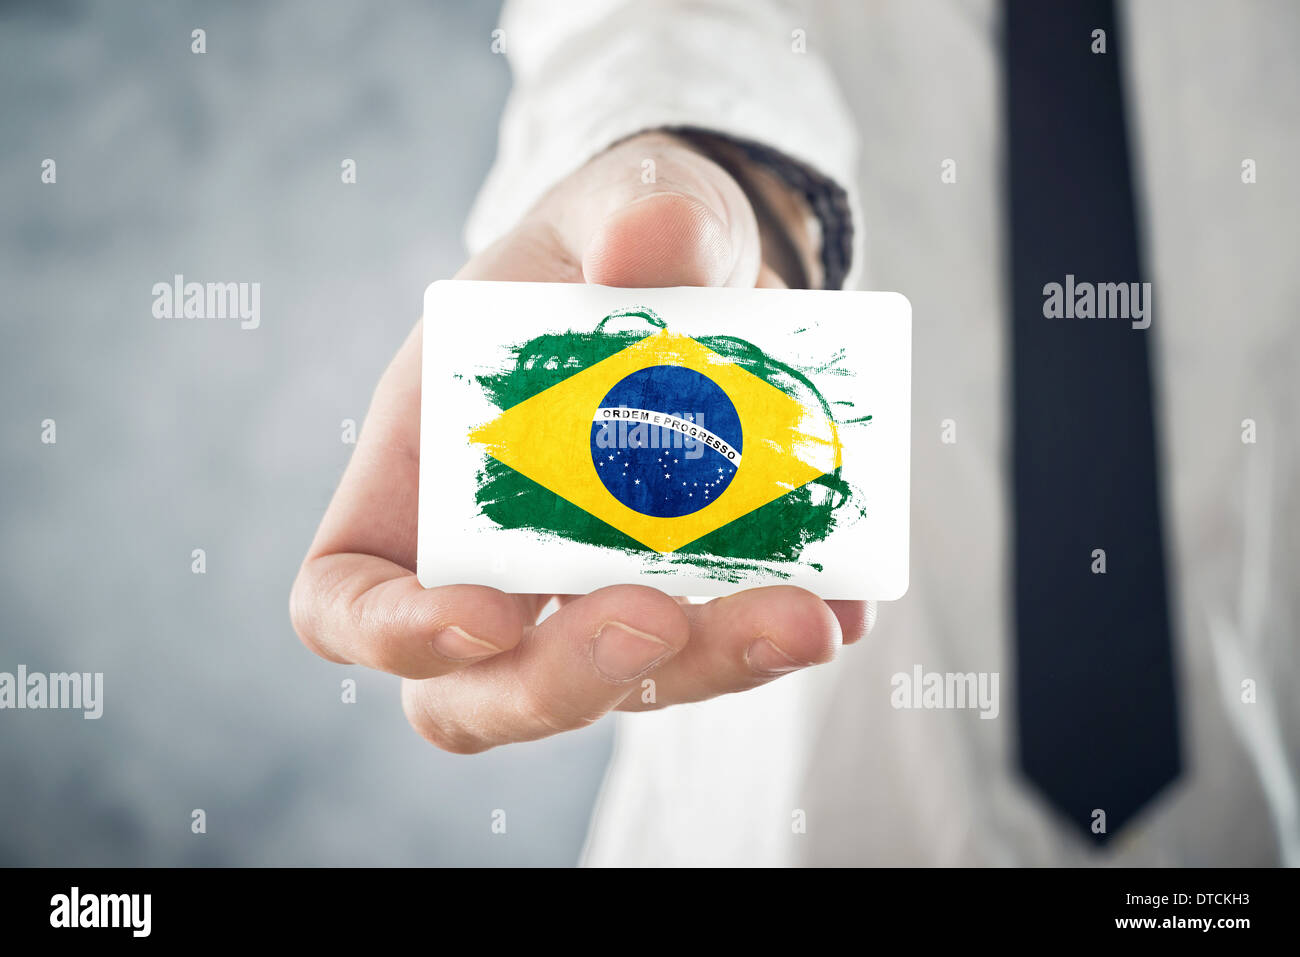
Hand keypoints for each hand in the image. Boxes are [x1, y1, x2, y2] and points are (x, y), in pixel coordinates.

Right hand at [290, 132, 874, 752]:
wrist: (715, 265)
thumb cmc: (615, 237)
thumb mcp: (620, 200)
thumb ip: (633, 212)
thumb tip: (653, 240)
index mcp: (420, 473)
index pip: (345, 598)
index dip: (391, 634)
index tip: (483, 615)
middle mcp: (494, 560)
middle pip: (480, 692)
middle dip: (565, 680)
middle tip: (660, 617)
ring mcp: (594, 594)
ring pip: (622, 688)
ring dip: (709, 667)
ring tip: (804, 616)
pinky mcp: (693, 597)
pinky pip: (729, 650)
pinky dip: (785, 634)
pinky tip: (846, 597)